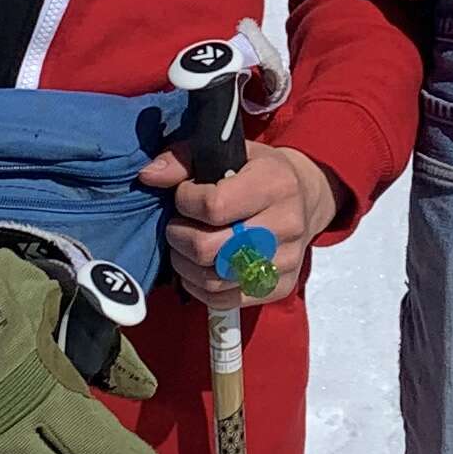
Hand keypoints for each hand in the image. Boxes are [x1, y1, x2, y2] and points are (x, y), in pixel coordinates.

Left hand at [138, 138, 338, 309]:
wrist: (304, 199)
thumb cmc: (255, 172)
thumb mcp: (225, 152)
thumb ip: (183, 160)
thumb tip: (148, 176)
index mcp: (275, 183)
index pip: (213, 206)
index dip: (185, 202)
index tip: (185, 195)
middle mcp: (287, 224)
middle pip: (209, 248)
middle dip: (179, 237)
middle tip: (178, 226)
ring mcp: (285, 260)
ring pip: (213, 279)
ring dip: (185, 265)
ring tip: (184, 247)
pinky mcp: (279, 287)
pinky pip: (224, 300)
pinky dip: (199, 287)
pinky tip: (198, 267)